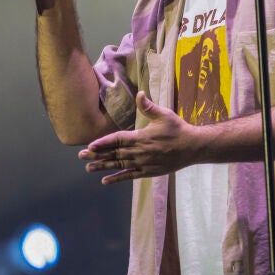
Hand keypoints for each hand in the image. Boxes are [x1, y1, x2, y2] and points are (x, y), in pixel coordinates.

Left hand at [78, 91, 202, 184]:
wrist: (193, 147)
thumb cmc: (178, 129)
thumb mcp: (164, 115)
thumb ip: (149, 106)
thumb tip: (139, 94)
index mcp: (141, 137)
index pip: (118, 140)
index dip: (103, 143)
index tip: (90, 145)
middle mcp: (140, 152)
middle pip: (114, 154)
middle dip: (97, 155)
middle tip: (81, 156)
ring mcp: (143, 163)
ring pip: (119, 165)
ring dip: (103, 167)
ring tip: (88, 168)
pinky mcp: (148, 171)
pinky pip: (129, 176)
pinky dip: (117, 178)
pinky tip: (105, 181)